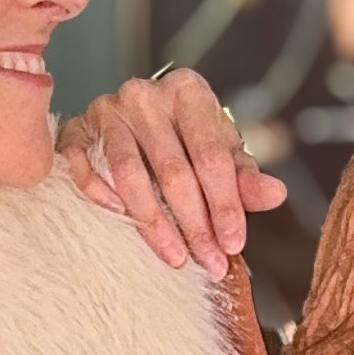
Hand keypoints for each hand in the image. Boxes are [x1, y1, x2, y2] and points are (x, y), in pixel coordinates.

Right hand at [60, 70, 286, 270]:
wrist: (134, 121)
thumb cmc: (185, 139)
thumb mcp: (220, 153)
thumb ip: (244, 177)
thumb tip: (276, 194)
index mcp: (188, 91)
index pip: (211, 156)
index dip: (225, 203)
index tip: (233, 244)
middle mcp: (146, 94)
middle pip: (173, 170)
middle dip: (194, 224)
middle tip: (208, 263)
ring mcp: (107, 109)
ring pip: (129, 173)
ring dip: (153, 222)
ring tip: (174, 257)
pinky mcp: (77, 128)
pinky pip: (82, 164)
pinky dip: (99, 192)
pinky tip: (120, 217)